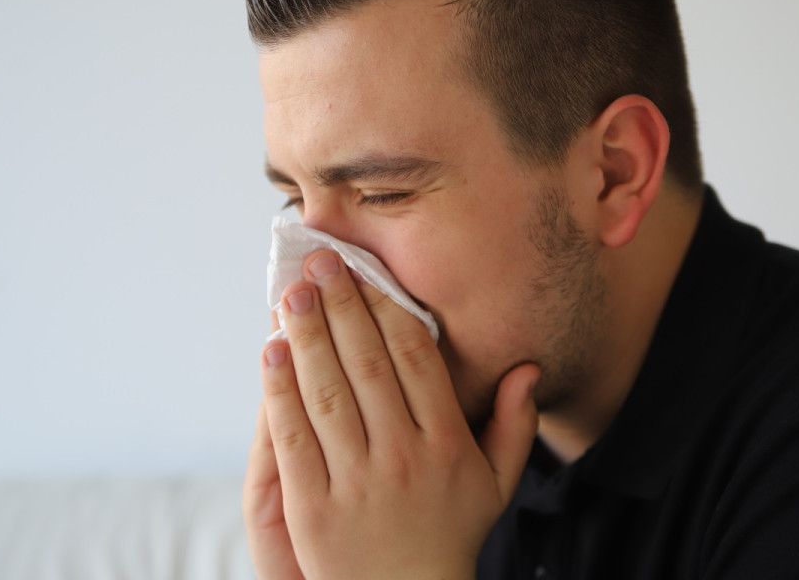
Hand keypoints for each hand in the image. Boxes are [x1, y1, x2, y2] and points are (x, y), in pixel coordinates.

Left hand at [247, 249, 538, 579]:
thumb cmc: (450, 535)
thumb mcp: (495, 485)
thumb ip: (514, 424)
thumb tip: (527, 367)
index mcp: (447, 443)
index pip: (415, 359)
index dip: (387, 310)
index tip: (366, 273)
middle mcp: (404, 456)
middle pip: (368, 365)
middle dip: (342, 307)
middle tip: (320, 263)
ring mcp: (356, 482)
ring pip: (328, 393)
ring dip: (307, 338)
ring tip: (291, 294)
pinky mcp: (313, 508)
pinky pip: (294, 438)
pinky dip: (280, 391)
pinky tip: (271, 352)